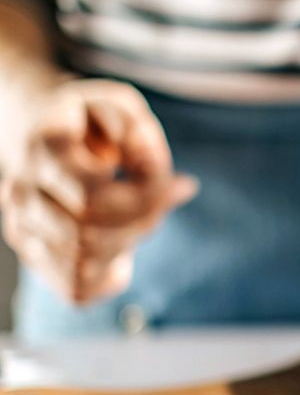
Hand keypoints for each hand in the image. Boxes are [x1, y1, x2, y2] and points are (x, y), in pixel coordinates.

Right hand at [0, 79, 196, 303]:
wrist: (36, 128)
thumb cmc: (86, 118)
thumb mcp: (120, 106)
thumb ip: (140, 136)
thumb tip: (162, 180)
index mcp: (43, 152)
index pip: (92, 198)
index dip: (146, 200)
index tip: (182, 185)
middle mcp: (22, 192)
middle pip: (88, 236)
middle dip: (143, 222)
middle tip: (162, 198)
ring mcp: (22, 225)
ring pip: (83, 265)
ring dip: (128, 246)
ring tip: (138, 216)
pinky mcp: (32, 251)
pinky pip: (75, 288)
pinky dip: (110, 277)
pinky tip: (122, 247)